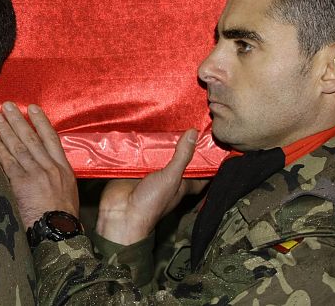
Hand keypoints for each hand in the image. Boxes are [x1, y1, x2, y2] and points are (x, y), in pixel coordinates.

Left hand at [0, 102, 78, 226]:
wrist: (59, 232)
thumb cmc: (63, 217)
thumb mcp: (68, 191)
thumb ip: (57, 175)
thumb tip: (45, 164)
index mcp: (64, 169)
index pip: (52, 138)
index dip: (41, 121)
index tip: (32, 108)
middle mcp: (50, 168)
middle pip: (32, 138)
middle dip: (19, 120)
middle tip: (7, 106)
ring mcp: (36, 175)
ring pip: (19, 147)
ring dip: (6, 131)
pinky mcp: (22, 184)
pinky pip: (9, 163)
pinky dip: (1, 151)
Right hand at [96, 128, 205, 244]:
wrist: (121, 213)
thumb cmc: (152, 202)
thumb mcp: (171, 178)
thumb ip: (182, 156)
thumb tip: (194, 133)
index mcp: (182, 183)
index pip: (201, 173)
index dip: (207, 162)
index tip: (213, 144)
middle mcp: (167, 177)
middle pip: (178, 159)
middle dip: (182, 144)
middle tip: (186, 123)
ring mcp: (150, 173)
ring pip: (158, 154)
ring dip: (159, 142)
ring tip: (164, 120)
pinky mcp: (133, 169)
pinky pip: (139, 154)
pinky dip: (140, 144)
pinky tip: (142, 128)